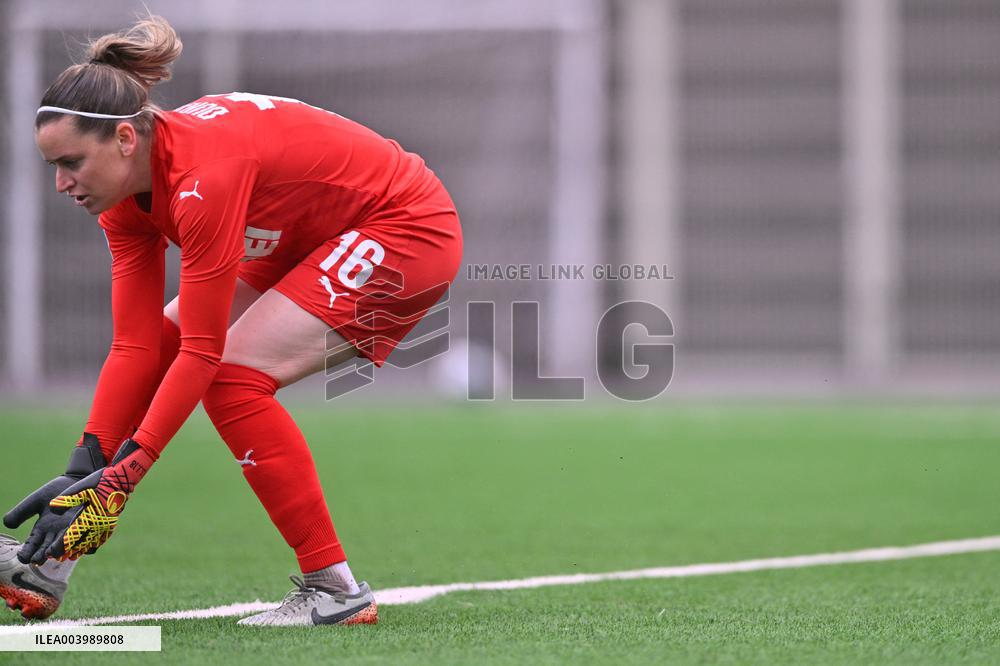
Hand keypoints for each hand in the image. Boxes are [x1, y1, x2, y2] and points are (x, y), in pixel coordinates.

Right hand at [3, 434, 105, 563]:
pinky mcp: (89, 528)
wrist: (77, 480)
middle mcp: (56, 535)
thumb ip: (21, 512)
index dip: (27, 552)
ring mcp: (73, 532)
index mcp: (42, 531)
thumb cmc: (55, 492)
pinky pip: (89, 540)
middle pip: (47, 549)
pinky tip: (82, 547)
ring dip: (61, 551)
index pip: (31, 545)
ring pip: (67, 547)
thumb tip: (7, 524)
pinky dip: (86, 546)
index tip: (23, 557)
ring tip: (55, 553)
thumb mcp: (35, 500)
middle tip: (39, 559)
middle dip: (42, 555)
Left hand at [47, 438, 154, 559]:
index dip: (60, 546)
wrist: (122, 479)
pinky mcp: (111, 523)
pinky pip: (102, 539)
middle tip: (57, 558)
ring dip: (80, 550)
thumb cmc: (101, 482)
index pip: (71, 536)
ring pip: (91, 543)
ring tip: (71, 556)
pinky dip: (93, 544)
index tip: (50, 553)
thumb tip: (52, 508)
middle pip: (80, 543)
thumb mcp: (82, 487)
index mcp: (89, 517)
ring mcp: (106, 525)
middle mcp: (98, 525)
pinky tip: (89, 546)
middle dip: (68, 551)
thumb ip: (67, 498)